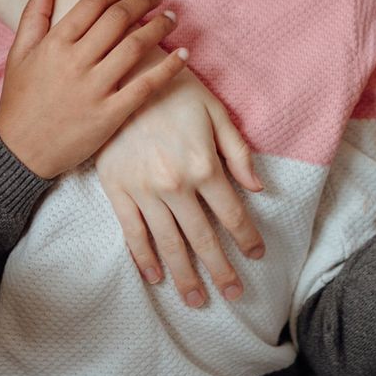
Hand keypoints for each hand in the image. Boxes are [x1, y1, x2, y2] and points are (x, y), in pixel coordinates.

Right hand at [0, 0, 188, 178]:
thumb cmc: (20, 100)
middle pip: (118, 19)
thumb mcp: (19, 52)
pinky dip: (168, 68)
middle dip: (143, 0)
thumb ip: (34, 13)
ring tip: (171, 16)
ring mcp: (94, 89)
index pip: (93, 3)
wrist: (20, 151)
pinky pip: (145, 86)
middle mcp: (76, 62)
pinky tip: (184, 54)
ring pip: (135, 47)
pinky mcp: (109, 115)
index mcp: (55, 44)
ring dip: (159, 27)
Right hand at [94, 66, 264, 307]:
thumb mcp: (215, 111)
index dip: (247, 239)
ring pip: (168, 244)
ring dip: (185, 276)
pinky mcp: (117, 190)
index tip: (257, 256)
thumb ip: (238, 152)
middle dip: (221, 271)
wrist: (120, 75)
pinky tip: (155, 277)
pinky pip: (132, 232)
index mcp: (204, 166)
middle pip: (203, 239)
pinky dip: (144, 258)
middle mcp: (175, 185)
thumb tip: (259, 188)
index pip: (232, 215)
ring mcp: (143, 191)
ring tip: (197, 300)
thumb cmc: (173, 90)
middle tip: (234, 295)